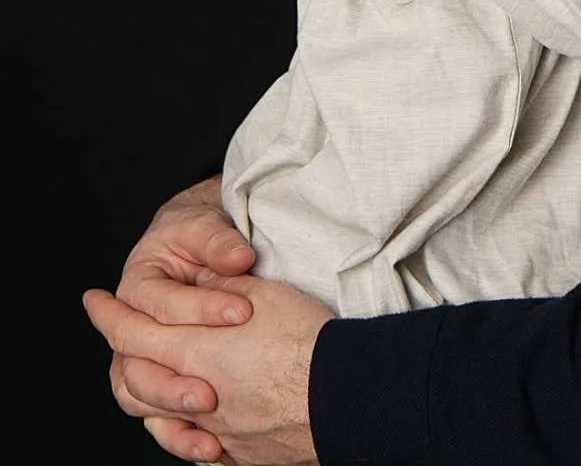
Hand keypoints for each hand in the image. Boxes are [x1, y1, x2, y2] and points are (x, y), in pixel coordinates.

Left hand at [83, 274, 332, 465]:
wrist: (344, 393)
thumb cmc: (307, 339)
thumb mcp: (263, 294)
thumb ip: (222, 285)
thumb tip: (199, 275)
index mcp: (196, 351)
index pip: (132, 332)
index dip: (108, 315)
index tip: (94, 301)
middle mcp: (195, 395)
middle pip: (135, 381)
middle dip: (122, 356)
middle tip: (116, 337)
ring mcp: (215, 429)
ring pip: (161, 418)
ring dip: (152, 398)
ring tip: (153, 380)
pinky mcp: (239, 452)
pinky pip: (198, 445)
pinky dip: (187, 431)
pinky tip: (198, 421)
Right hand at [100, 176, 257, 459]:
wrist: (196, 247)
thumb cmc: (198, 236)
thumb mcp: (206, 228)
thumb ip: (220, 243)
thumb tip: (239, 257)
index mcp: (138, 285)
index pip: (161, 303)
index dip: (201, 308)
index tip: (243, 312)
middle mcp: (133, 328)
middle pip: (138, 362)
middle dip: (176, 378)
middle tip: (215, 388)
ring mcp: (144, 359)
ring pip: (140, 396)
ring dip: (171, 411)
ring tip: (209, 420)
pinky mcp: (164, 381)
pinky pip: (159, 418)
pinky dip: (179, 435)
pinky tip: (211, 447)